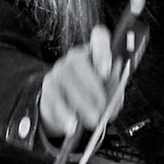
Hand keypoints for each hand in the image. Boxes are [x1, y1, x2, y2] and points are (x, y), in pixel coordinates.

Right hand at [36, 25, 115, 140]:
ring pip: (65, 80)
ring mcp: (59, 71)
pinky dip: (65, 114)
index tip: (107, 70)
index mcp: (97, 54)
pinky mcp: (48, 88)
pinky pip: (54, 98)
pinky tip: (73, 124)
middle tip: (102, 107)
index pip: (100, 38)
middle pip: (78, 62)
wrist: (70, 113)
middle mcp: (75, 58)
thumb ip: (115, 90)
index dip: (103, 50)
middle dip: (92, 87)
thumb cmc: (95, 99)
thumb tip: (115, 90)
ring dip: (81, 103)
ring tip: (92, 120)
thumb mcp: (111, 94)